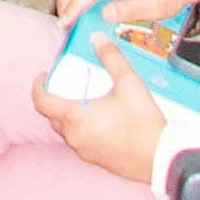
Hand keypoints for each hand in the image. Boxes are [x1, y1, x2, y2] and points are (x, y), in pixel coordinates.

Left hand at [29, 32, 175, 182]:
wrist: (161, 157)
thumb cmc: (142, 121)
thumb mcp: (128, 82)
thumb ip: (111, 57)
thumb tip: (97, 38)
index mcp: (74, 117)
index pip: (41, 102)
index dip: (38, 86)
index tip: (45, 75)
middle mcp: (74, 136)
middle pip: (52, 116)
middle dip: (54, 99)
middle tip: (67, 85)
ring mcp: (84, 151)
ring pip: (66, 130)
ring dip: (68, 115)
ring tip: (84, 100)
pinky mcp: (95, 160)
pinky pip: (80, 142)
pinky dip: (81, 129)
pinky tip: (100, 121)